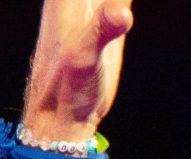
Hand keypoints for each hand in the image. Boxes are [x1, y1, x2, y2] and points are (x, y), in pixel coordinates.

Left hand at [23, 0, 134, 140]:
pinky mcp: (111, 18)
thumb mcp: (83, 58)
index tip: (115, 5)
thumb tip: (122, 12)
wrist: (63, 115)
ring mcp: (96, 4)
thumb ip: (101, 31)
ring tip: (121, 10)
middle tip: (119, 11)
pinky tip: (127, 4)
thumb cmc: (65, 88)